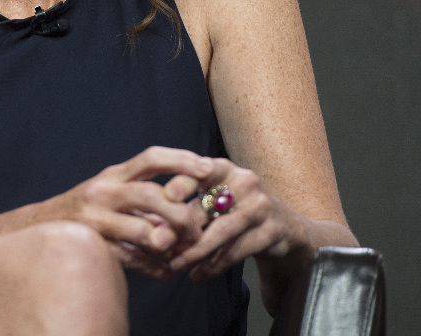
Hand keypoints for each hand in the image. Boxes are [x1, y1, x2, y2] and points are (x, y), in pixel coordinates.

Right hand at [45, 146, 214, 279]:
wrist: (38, 227)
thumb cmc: (86, 210)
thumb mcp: (112, 193)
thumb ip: (144, 199)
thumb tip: (187, 213)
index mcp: (113, 174)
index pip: (151, 158)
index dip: (181, 160)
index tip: (208, 168)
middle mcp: (104, 191)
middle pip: (150, 194)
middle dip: (180, 212)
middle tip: (198, 227)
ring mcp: (96, 218)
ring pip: (141, 229)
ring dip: (168, 243)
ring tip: (181, 252)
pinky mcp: (92, 244)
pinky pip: (130, 259)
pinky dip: (153, 268)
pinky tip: (166, 273)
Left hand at [168, 158, 310, 282]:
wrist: (286, 229)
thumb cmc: (236, 211)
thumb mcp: (213, 199)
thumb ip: (188, 206)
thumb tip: (156, 228)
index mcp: (224, 168)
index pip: (200, 169)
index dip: (183, 181)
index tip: (166, 194)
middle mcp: (244, 181)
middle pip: (208, 204)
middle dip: (181, 227)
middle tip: (160, 244)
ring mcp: (260, 206)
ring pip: (222, 230)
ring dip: (196, 251)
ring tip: (177, 264)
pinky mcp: (272, 230)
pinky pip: (237, 250)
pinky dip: (214, 264)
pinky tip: (198, 274)